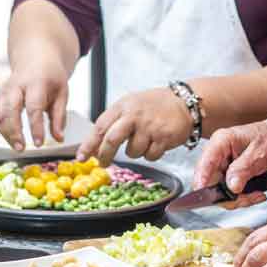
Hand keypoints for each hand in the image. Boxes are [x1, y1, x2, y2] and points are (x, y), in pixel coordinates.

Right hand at [0, 63, 68, 150]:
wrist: (36, 57)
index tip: (39, 143)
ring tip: (16, 147)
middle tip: (21, 148)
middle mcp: (17, 85)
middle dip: (14, 131)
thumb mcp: (62, 93)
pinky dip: (0, 128)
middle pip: (11, 109)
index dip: (35, 127)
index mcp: (36, 83)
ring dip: (5, 132)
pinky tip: (9, 138)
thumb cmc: (50, 77)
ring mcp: (5, 90)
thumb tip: (59, 138)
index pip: (34, 107)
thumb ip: (59, 117)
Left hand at [76, 87, 190, 165]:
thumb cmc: (153, 106)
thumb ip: (113, 122)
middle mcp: (134, 115)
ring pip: (132, 152)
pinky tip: (156, 142)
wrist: (184, 102)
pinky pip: (149, 156)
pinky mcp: (163, 137)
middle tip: (103, 163)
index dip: (89, 144)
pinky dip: (150, 154)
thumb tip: (95, 145)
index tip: (82, 157)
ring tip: (144, 140)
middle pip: (111, 140)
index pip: (100, 126)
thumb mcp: (130, 106)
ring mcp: (149, 126)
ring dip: (135, 152)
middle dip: (105, 155)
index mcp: (123, 106)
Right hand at [193, 115, 266, 206]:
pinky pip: (226, 194)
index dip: (202, 177)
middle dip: (229, 196)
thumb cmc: (265, 140)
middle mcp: (215, 155)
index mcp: (221, 141)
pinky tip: (255, 194)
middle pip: (210, 183)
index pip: (206, 161)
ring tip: (257, 195)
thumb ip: (244, 168)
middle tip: (250, 198)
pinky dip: (241, 198)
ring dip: (238, 199)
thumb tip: (231, 187)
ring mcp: (218, 167)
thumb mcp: (259, 152)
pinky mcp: (223, 177)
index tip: (202, 190)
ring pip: (218, 193)